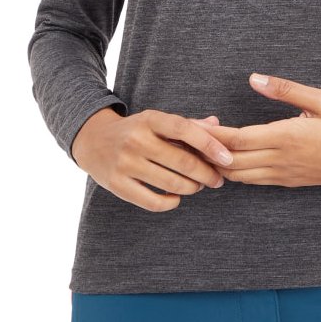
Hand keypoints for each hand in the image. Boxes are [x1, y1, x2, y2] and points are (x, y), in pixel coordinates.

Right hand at [72, 108, 234, 211]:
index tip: (228, 158)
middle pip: (182, 161)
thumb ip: (187, 124)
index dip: (210, 144)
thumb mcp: (156, 120)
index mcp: (149, 119)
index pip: (184, 129)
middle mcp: (136, 140)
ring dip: (192, 188)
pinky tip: (177, 197)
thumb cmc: (135, 130)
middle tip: (218, 179)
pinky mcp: (117, 185)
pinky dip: (171, 202)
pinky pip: (153, 201)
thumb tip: (217, 124)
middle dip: (207, 174)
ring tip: (199, 186)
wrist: (92, 140)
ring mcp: (125, 163)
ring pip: (171, 183)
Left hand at [204, 73, 320, 188]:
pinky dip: (233, 170)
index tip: (193, 123)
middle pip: (229, 162)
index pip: (237, 139)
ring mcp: (283, 175)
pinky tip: (226, 157)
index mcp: (287, 137)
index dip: (211, 134)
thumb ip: (285, 89)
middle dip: (206, 151)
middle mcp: (281, 160)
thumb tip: (254, 78)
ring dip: (217, 163)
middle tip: (189, 135)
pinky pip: (251, 180)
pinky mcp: (286, 182)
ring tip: (203, 145)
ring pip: (238, 175)